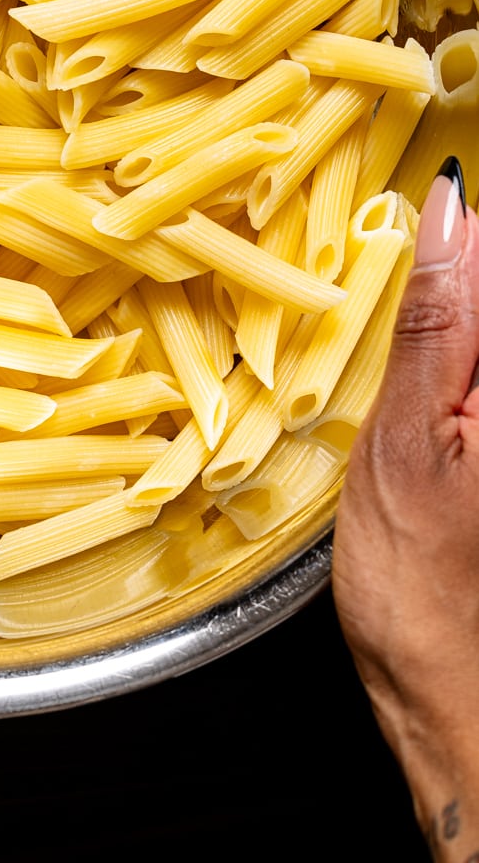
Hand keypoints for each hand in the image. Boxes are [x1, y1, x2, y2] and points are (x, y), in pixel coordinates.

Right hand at [333, 158, 478, 860]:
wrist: (446, 688)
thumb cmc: (419, 583)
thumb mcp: (407, 436)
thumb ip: (434, 319)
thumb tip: (444, 211)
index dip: (454, 215)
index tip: (411, 176)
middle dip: (442, 262)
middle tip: (393, 306)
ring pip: (472, 320)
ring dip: (440, 303)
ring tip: (402, 351)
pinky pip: (470, 357)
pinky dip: (447, 339)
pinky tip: (416, 365)